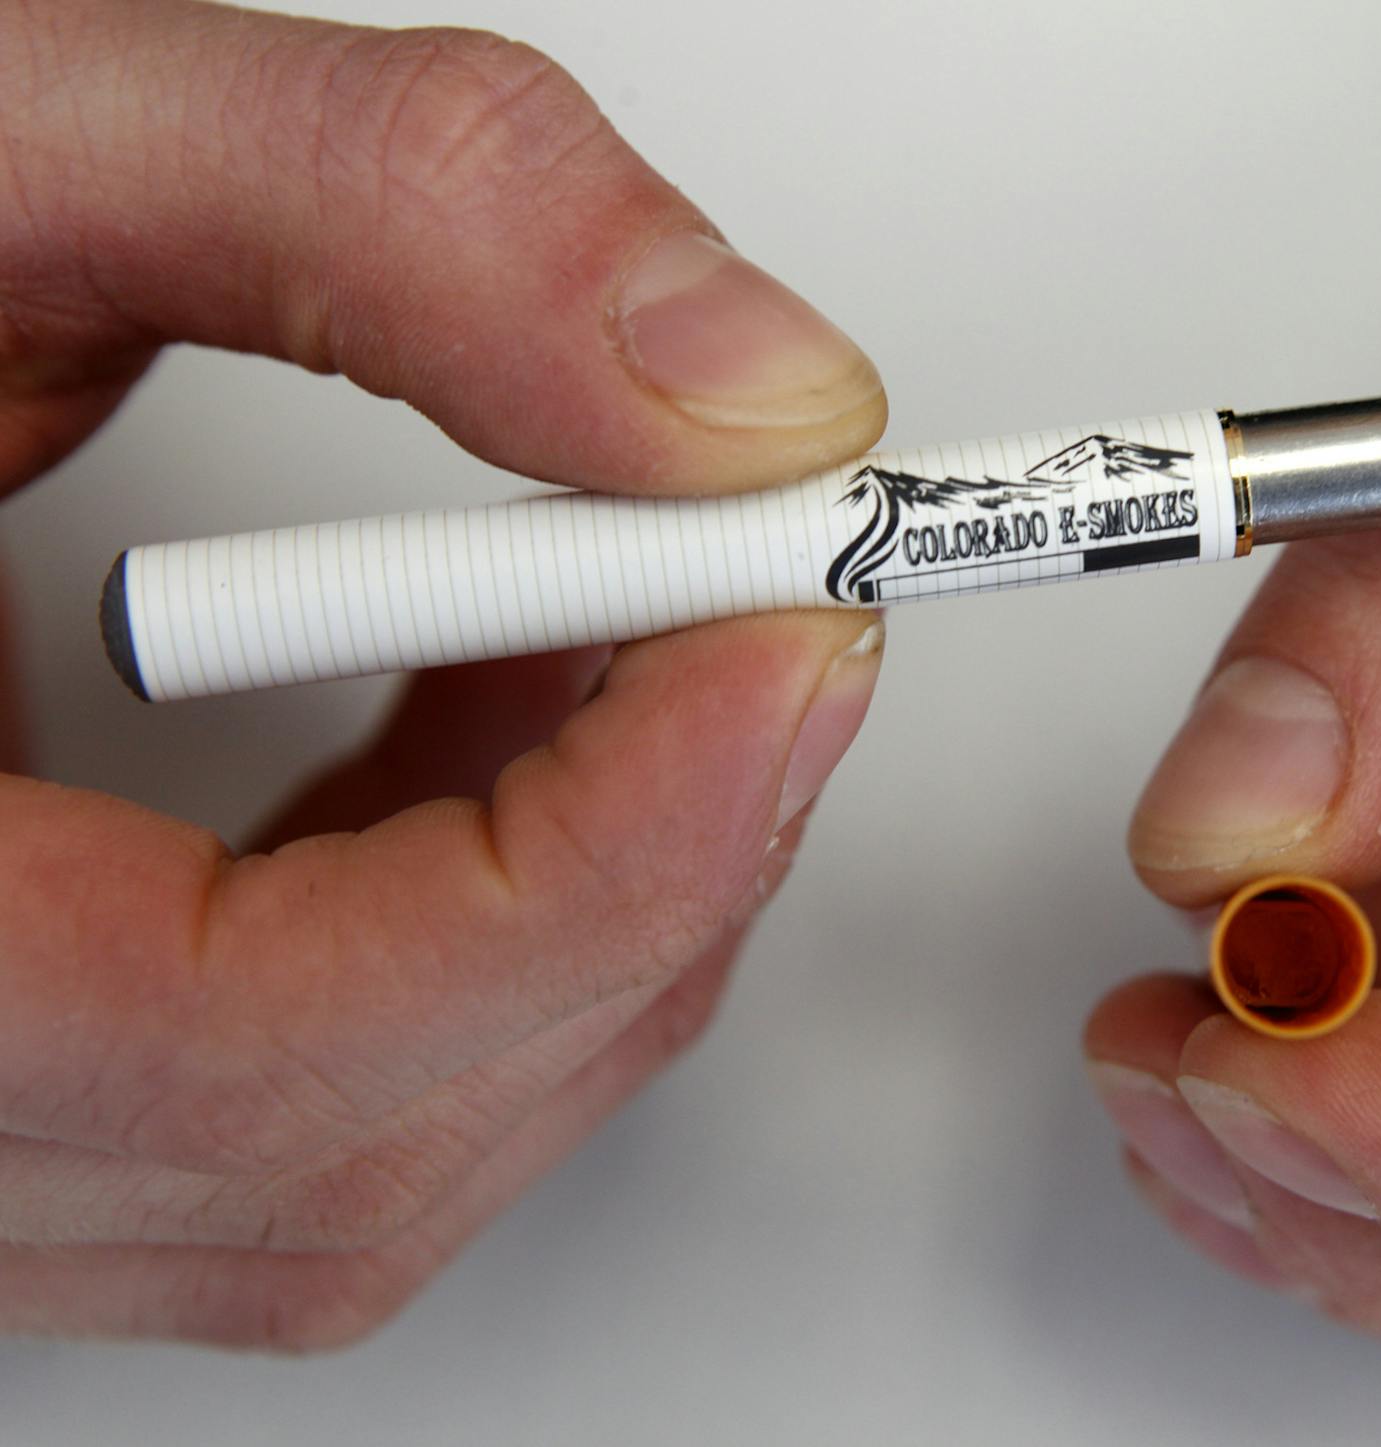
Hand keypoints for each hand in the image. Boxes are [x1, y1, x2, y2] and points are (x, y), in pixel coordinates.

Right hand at [0, 0, 884, 1346]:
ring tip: (620, 615)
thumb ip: (374, 213)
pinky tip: (502, 714)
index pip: (250, 1050)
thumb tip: (746, 389)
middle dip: (643, 864)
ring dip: (585, 893)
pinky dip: (490, 917)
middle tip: (764, 592)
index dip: (597, 862)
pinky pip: (321, 1111)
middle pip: (361, 1144)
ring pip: (372, 1159)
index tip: (788, 634)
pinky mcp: (31, 1105)